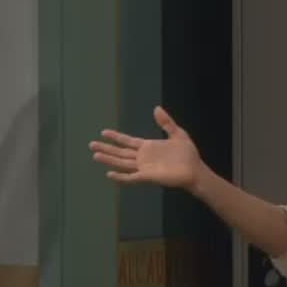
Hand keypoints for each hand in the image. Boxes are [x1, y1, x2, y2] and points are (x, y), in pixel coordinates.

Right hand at [89, 106, 203, 189]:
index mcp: (148, 147)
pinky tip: (110, 174)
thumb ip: (166, 122)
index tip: (103, 132)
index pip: (128, 141)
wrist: (196, 170)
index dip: (116, 137)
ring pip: (122, 163)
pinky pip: (131, 177)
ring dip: (109, 159)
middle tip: (91, 145)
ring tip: (95, 155)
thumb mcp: (178, 134)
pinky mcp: (148, 177)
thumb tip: (156, 108)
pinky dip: (120, 177)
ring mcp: (144, 168)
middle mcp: (143, 157)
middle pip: (121, 152)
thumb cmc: (188, 155)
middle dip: (106, 148)